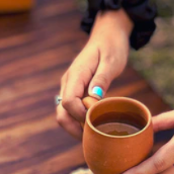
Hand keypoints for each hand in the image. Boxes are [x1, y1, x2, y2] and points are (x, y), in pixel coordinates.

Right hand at [56, 10, 130, 138]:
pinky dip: (80, 121)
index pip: (69, 103)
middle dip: (74, 129)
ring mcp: (69, 88)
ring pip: (64, 115)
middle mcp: (68, 83)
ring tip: (95, 135)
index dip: (81, 116)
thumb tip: (93, 99)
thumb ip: (102, 80)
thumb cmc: (112, 47)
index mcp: (76, 75)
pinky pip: (72, 111)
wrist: (108, 35)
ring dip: (76, 127)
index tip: (98, 120)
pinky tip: (95, 126)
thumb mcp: (111, 61)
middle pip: (62, 114)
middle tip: (94, 137)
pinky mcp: (75, 91)